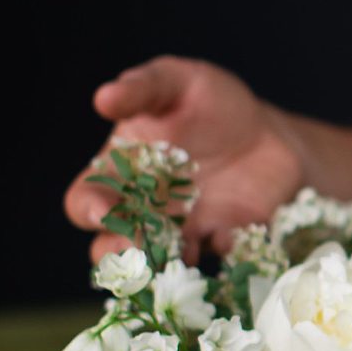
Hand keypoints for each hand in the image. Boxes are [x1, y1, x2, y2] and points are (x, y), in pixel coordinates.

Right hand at [64, 56, 306, 266]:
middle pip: (110, 248)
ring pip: (156, 267)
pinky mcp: (223, 240)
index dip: (89, 210)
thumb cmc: (207, 102)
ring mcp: (182, 233)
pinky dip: (221, 251)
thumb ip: (142, 88)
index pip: (85, 201)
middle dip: (117, 253)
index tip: (103, 211)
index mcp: (119, 174)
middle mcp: (143, 212)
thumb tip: (104, 98)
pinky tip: (228, 235)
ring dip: (161, 268)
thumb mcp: (174, 81)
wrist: (266, 131)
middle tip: (135, 246)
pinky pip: (215, 258)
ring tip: (177, 255)